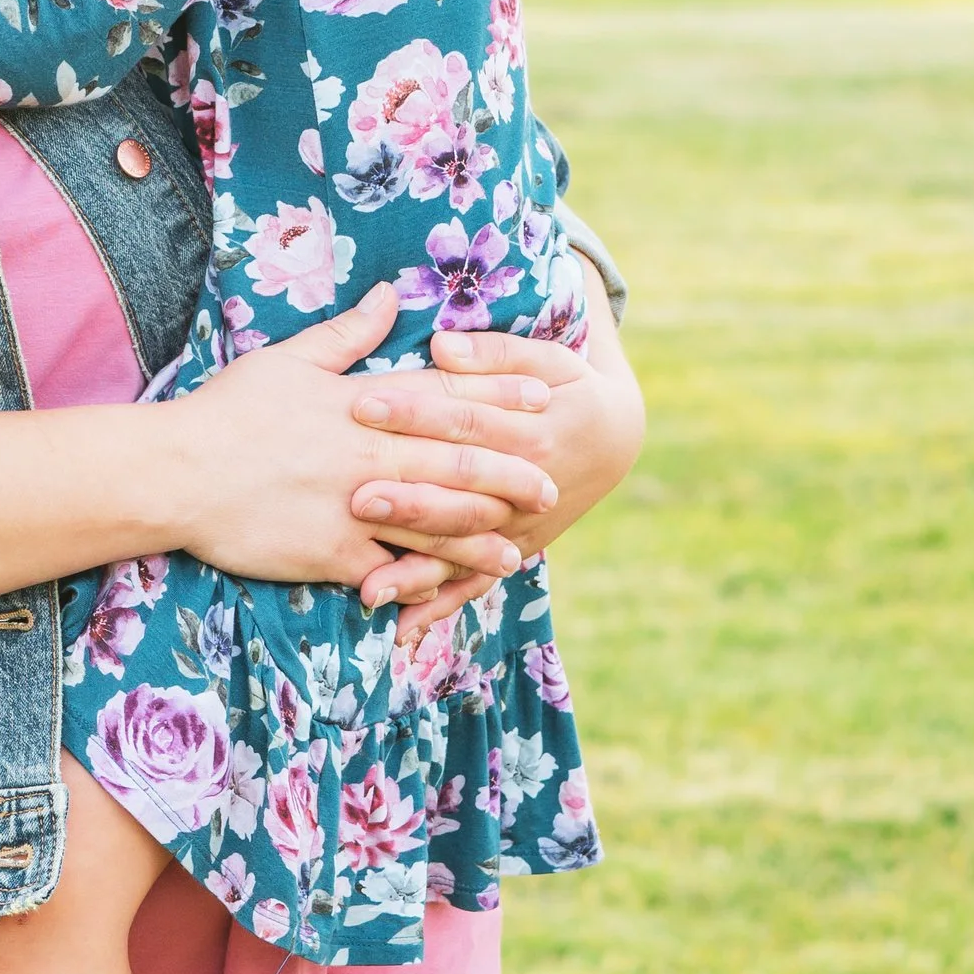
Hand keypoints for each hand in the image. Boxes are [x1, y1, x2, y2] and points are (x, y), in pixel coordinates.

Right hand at [168, 289, 561, 607]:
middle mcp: (369, 454)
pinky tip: (448, 592)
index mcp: (363, 405)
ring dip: (480, 537)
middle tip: (552, 487)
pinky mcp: (332, 552)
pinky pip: (387, 570)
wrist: (177, 470)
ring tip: (517, 551)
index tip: (543, 398)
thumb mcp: (289, 358)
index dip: (499, 397)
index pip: (445, 397)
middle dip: (510, 475)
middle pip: (456, 464)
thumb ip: (349, 333)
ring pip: (436, 522)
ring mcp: (355, 506)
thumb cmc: (229, 410)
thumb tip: (390, 294)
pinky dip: (419, 581)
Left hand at [384, 304, 647, 631]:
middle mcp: (527, 489)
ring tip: (369, 587)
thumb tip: (440, 345)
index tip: (362, 404)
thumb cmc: (570, 387)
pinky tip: (401, 627)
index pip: (465, 420)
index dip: (415, 412)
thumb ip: (492, 352)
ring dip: (418, 571)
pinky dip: (440, 606)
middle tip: (355, 498)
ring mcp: (519, 527)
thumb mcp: (547, 357)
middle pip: (461, 495)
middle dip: (409, 499)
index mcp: (533, 431)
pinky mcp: (514, 551)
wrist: (618, 438)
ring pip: (465, 552)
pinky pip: (475, 582)